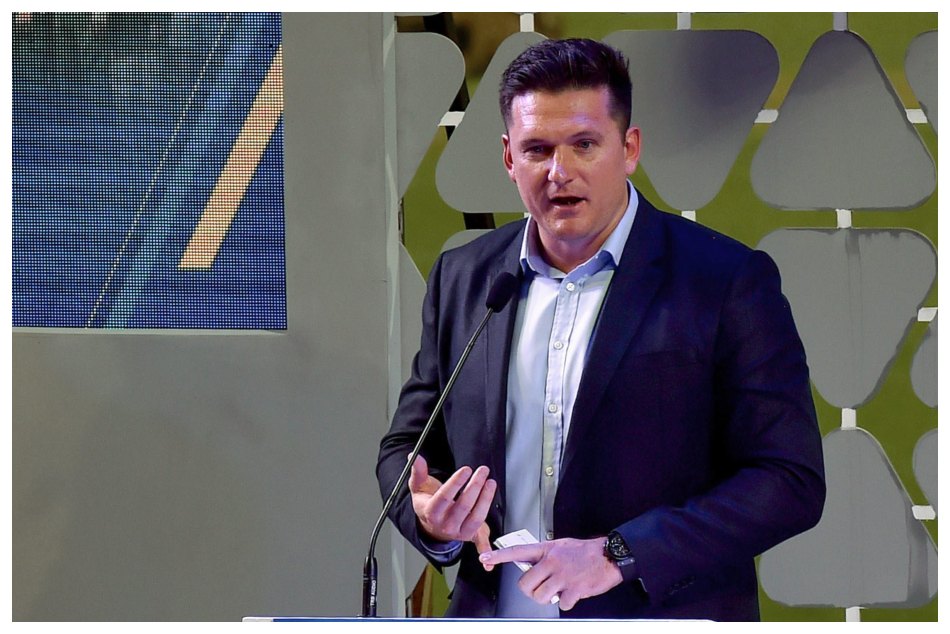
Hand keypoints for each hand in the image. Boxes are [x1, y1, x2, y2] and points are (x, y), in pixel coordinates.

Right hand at [408, 455, 496, 555]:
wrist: (431, 525)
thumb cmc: (427, 503)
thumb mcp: (419, 487)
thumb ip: (418, 472)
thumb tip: (415, 456)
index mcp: (431, 512)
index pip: (444, 497)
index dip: (456, 483)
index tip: (466, 470)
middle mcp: (445, 524)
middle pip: (463, 506)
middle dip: (474, 487)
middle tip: (482, 471)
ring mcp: (458, 531)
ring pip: (475, 518)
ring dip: (485, 500)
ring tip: (490, 482)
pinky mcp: (470, 536)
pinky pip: (478, 543)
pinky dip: (484, 550)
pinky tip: (489, 561)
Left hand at [478, 537, 622, 609]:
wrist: (609, 555)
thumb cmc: (585, 552)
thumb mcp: (560, 546)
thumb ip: (545, 556)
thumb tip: (533, 567)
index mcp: (547, 549)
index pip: (517, 551)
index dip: (499, 556)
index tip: (485, 558)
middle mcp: (552, 562)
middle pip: (525, 584)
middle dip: (531, 590)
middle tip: (541, 588)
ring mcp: (562, 575)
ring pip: (540, 596)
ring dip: (548, 597)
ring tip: (558, 590)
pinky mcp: (573, 589)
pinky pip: (561, 604)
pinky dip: (566, 602)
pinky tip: (573, 592)